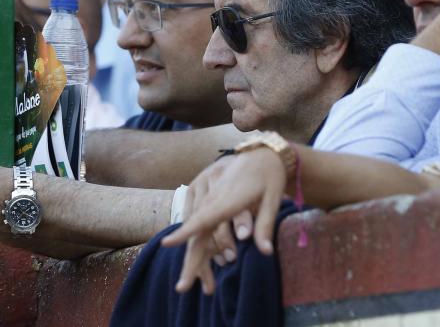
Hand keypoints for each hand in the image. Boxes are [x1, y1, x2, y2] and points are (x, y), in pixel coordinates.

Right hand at [162, 148, 287, 293]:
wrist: (262, 151)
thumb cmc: (270, 177)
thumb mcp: (272, 200)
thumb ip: (264, 226)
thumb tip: (265, 253)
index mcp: (228, 198)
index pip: (203, 219)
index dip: (185, 233)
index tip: (166, 244)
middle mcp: (212, 197)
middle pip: (195, 232)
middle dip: (189, 262)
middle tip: (182, 288)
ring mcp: (206, 194)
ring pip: (194, 228)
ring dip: (195, 256)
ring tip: (198, 282)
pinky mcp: (204, 192)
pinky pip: (196, 218)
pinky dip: (195, 239)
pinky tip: (197, 259)